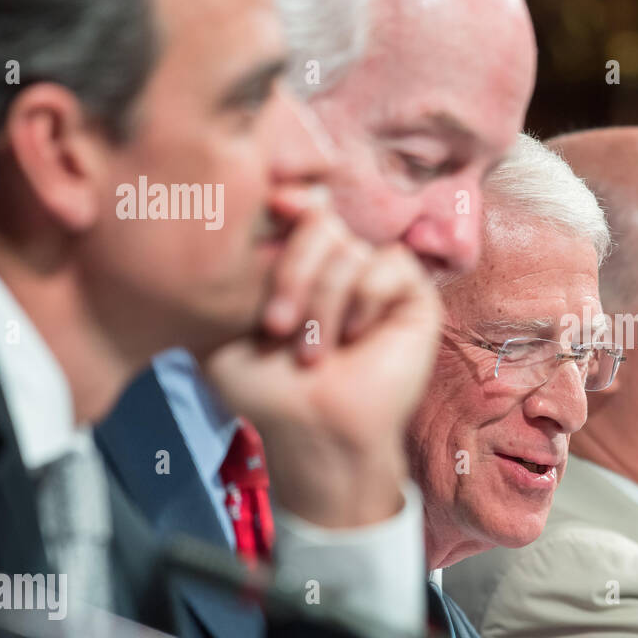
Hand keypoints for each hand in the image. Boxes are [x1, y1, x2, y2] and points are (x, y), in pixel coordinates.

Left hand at [202, 189, 441, 527]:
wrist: (314, 433)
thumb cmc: (268, 393)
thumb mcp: (224, 328)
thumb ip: (228, 274)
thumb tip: (246, 208)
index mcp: (297, 266)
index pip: (295, 209)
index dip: (284, 203)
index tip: (271, 208)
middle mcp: (338, 267)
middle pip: (321, 222)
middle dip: (292, 272)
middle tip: (276, 326)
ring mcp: (376, 281)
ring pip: (350, 249)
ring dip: (323, 303)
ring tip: (312, 354)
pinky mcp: (413, 297)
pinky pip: (391, 264)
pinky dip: (365, 297)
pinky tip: (355, 337)